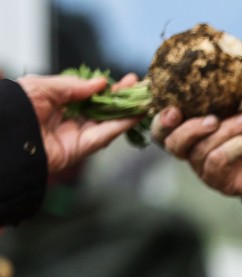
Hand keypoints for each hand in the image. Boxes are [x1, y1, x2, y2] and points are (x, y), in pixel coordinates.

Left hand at [16, 72, 138, 172]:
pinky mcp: (85, 147)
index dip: (102, 87)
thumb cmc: (19, 107)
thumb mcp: (43, 86)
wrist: (12, 135)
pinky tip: (137, 114)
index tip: (118, 79)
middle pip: (101, 107)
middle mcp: (69, 119)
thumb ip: (72, 86)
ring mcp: (78, 134)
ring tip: (143, 96)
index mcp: (56, 102)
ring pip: (108, 120)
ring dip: (127, 109)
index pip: (84, 94)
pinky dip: (123, 124)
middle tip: (137, 84)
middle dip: (120, 96)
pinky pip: (107, 133)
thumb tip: (101, 84)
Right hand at [156, 92, 241, 201]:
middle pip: (169, 142)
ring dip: (224, 133)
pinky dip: (232, 148)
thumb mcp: (240, 95)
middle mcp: (190, 147)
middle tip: (211, 119)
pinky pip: (215, 162)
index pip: (160, 125)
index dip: (160, 117)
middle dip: (187, 129)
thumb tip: (208, 62)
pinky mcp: (219, 180)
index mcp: (187, 124)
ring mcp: (203, 166)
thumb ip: (220, 83)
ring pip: (198, 150)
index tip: (173, 108)